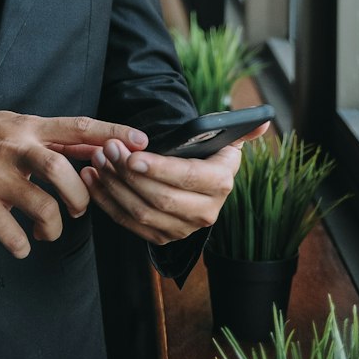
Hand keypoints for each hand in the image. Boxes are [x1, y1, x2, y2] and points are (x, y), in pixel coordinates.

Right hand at [0, 110, 147, 258]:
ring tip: (48, 230)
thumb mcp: (12, 125)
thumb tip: (95, 148)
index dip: (112, 134)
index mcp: (26, 126)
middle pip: (63, 171)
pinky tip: (20, 242)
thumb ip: (49, 138)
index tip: (142, 141)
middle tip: (79, 209)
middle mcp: (14, 148)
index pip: (77, 126)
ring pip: (43, 209)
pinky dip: (24, 246)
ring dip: (54, 228)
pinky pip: (14, 236)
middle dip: (81, 197)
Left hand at [78, 121, 269, 244]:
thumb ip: (242, 129)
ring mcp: (182, 229)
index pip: (187, 177)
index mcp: (220, 183)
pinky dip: (107, 202)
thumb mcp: (225, 140)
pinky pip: (128, 223)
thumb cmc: (206, 154)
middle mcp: (205, 211)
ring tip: (99, 158)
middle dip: (128, 173)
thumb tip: (264, 120)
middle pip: (159, 197)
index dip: (159, 168)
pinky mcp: (162, 238)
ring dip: (114, 185)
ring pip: (141, 211)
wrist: (197, 185)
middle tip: (108, 148)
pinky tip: (94, 179)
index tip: (132, 155)